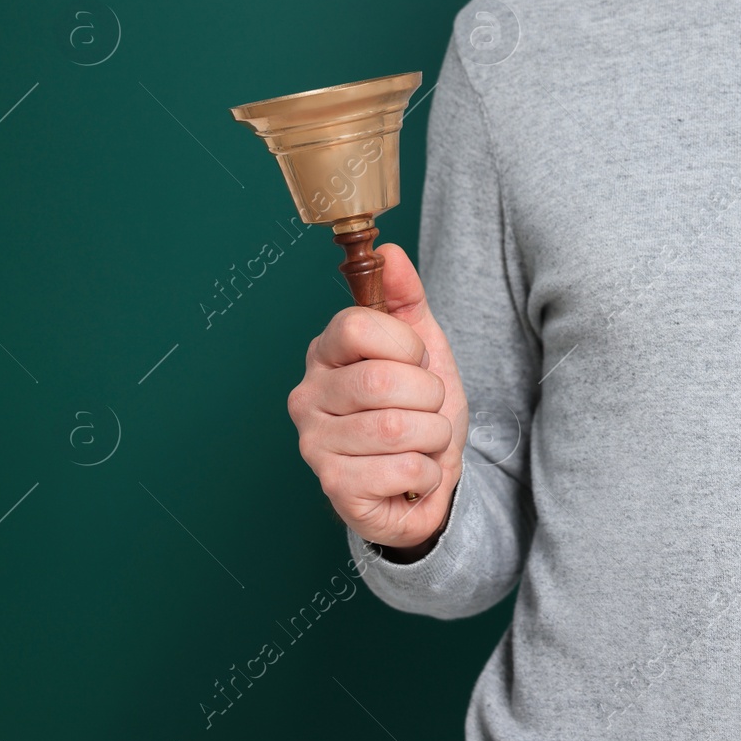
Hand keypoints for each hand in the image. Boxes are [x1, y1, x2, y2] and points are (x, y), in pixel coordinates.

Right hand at [288, 243, 469, 555]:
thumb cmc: (418, 410)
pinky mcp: (335, 488)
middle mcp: (307, 396)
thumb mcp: (422, 348)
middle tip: (425, 409)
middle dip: (427, 396)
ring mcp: (315, 445)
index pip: (358, 327)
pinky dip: (427, 472)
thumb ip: (406, 298)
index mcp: (324, 354)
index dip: (405, 346)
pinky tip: (413, 474)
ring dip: (432, 436)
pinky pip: (403, 469)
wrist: (426, 481)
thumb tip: (390, 251)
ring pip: (397, 428)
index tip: (414, 363)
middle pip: (381, 379)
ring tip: (421, 442)